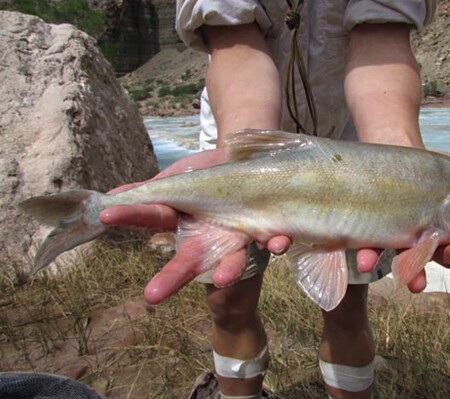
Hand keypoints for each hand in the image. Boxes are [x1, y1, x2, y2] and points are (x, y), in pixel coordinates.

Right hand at [99, 149, 290, 303]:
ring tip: (222, 277)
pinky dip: (276, 242)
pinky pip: (273, 240)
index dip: (130, 217)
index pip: (151, 219)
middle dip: (172, 277)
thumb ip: (150, 191)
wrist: (247, 158)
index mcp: (182, 220)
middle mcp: (207, 235)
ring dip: (229, 269)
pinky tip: (277, 243)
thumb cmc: (206, 173)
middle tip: (152, 294)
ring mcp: (236, 236)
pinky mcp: (265, 228)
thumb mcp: (177, 179)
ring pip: (232, 259)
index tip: (104, 215)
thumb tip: (109, 197)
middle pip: (189, 259)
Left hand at [355, 155, 449, 292]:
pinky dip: (369, 255)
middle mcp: (432, 243)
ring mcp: (404, 238)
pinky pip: (370, 246)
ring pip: (410, 259)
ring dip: (414, 269)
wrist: (399, 149)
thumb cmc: (439, 176)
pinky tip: (366, 263)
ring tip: (416, 281)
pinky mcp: (375, 230)